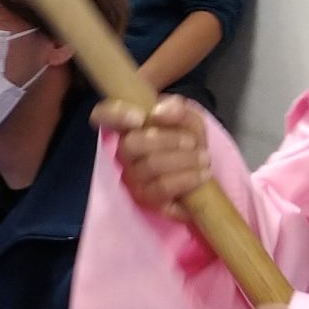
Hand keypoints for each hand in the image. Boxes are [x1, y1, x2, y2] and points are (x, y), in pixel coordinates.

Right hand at [96, 94, 209, 218]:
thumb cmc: (187, 144)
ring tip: (204, 158)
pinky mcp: (146, 199)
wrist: (202, 176)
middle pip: (131, 144)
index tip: (139, 117)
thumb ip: (178, 110)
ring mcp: (132, 178)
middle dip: (166, 140)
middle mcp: (124, 153)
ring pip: (150, 165)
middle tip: (191, 142)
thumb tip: (160, 110)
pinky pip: (162, 188)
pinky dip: (187, 179)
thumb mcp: (190, 121)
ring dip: (183, 160)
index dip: (115, 114)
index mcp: (129, 128)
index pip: (104, 115)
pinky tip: (202, 174)